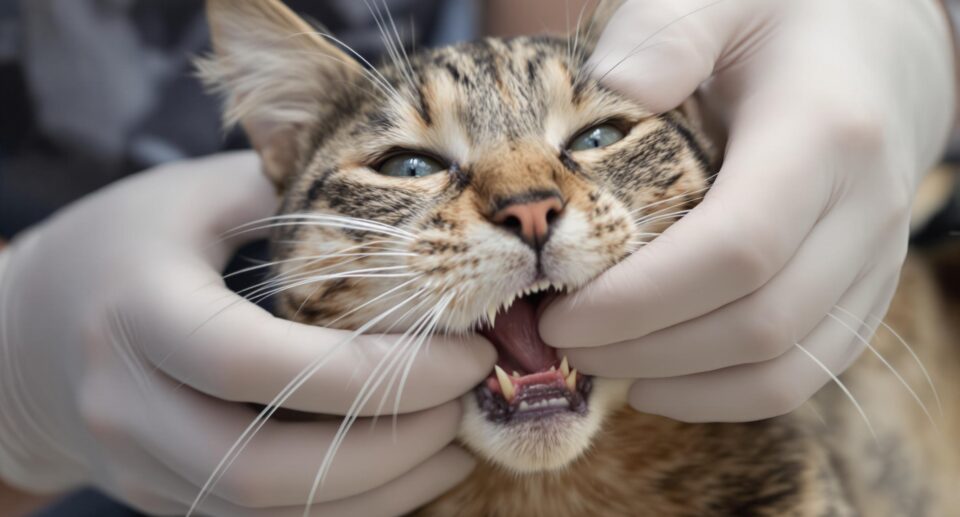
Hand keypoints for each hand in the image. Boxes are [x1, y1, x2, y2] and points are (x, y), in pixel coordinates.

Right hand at [0, 152, 495, 515]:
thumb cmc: (119, 246)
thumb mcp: (191, 197)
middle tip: (470, 400)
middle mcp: (131, 408)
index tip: (465, 351)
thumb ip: (284, 190)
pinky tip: (411, 470)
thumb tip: (408, 198)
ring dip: (384, 491)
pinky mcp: (169, 500)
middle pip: (267, 469)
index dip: (377, 373)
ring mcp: (144, 469)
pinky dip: (351, 509)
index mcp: (138, 314)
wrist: (20, 339)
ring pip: (274, 515)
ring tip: (459, 440)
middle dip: (392, 446)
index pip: (258, 365)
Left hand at [540, 0, 954, 421]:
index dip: (639, 299)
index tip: (558, 310)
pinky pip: (806, 370)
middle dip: (643, 348)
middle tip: (557, 339)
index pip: (734, 250)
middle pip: (757, 323)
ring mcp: (874, 257)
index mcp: (823, 133)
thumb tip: (610, 88)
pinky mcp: (863, 288)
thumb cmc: (791, 11)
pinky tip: (658, 378)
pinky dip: (726, 393)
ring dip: (680, 382)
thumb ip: (668, 28)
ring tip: (598, 364)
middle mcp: (864, 209)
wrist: (887, 41)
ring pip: (785, 366)